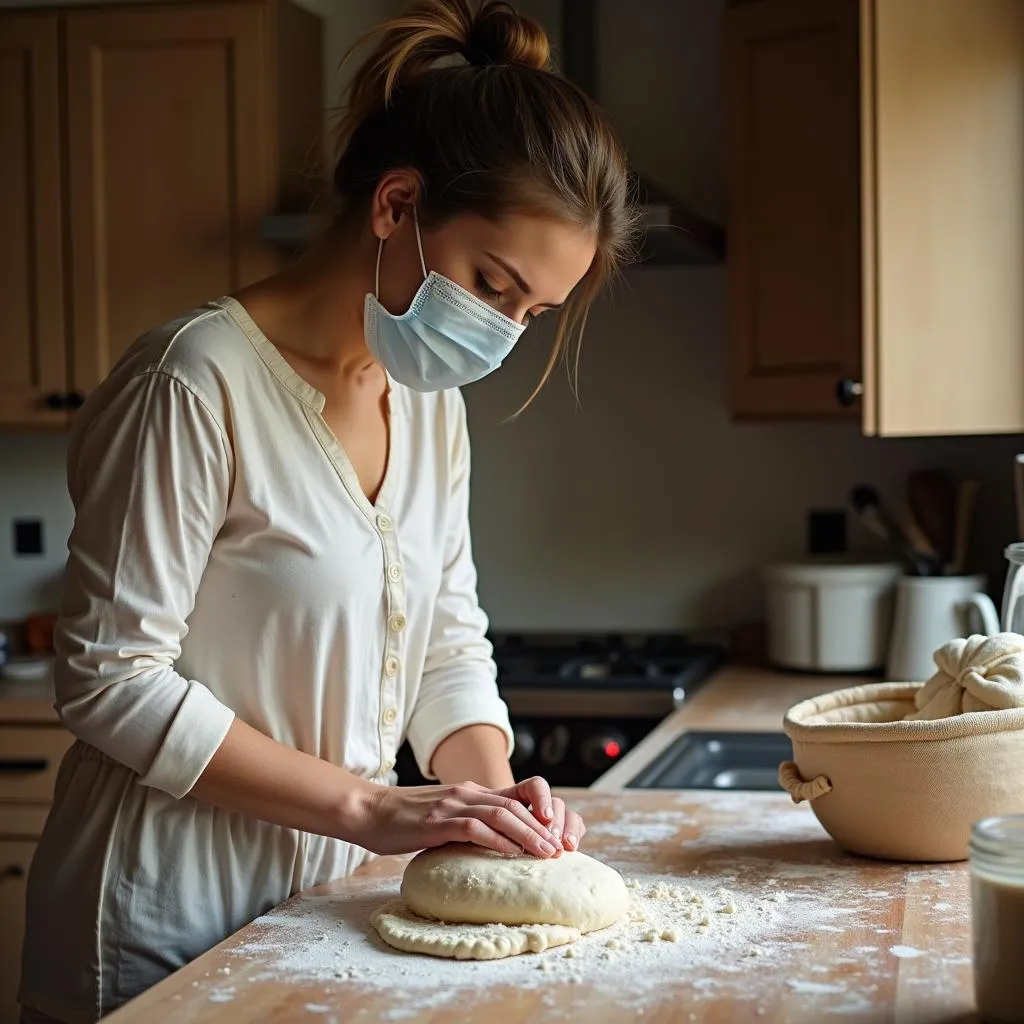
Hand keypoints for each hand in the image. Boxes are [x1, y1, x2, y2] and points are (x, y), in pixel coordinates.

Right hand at [352, 777, 577, 857]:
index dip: (539, 812)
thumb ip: (467, 822)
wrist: (368, 811)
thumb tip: (493, 845)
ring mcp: (452, 805)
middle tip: (559, 850)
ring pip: (501, 815)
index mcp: (470, 792)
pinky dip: (496, 839)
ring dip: (527, 835)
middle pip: (514, 806)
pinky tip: (510, 853)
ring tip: (545, 854)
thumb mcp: (443, 816)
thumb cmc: (404, 819)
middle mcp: (466, 794)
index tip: (555, 835)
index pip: (515, 797)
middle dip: (541, 828)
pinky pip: (474, 828)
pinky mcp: (437, 822)